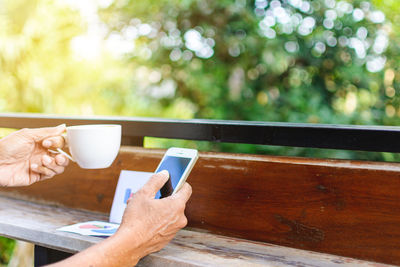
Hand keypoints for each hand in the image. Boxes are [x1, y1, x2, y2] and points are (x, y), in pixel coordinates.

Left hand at [0, 125, 68, 185]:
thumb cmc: (6, 146)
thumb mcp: (27, 135)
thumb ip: (47, 132)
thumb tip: (63, 127)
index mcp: (42, 143)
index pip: (61, 142)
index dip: (59, 143)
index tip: (47, 143)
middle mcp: (43, 154)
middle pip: (64, 157)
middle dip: (63, 158)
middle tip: (57, 157)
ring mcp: (41, 165)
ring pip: (60, 167)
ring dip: (54, 164)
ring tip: (43, 160)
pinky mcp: (37, 176)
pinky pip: (49, 175)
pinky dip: (43, 170)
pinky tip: (32, 167)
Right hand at [47, 171, 191, 266]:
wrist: (130, 245)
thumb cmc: (136, 220)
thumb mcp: (143, 193)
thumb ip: (156, 180)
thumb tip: (164, 174)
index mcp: (176, 205)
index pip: (186, 189)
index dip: (180, 183)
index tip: (173, 182)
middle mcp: (179, 218)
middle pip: (175, 202)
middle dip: (162, 198)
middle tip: (148, 197)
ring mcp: (174, 230)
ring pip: (168, 214)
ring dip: (158, 209)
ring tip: (141, 209)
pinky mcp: (167, 238)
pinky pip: (165, 225)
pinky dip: (157, 220)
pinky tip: (143, 220)